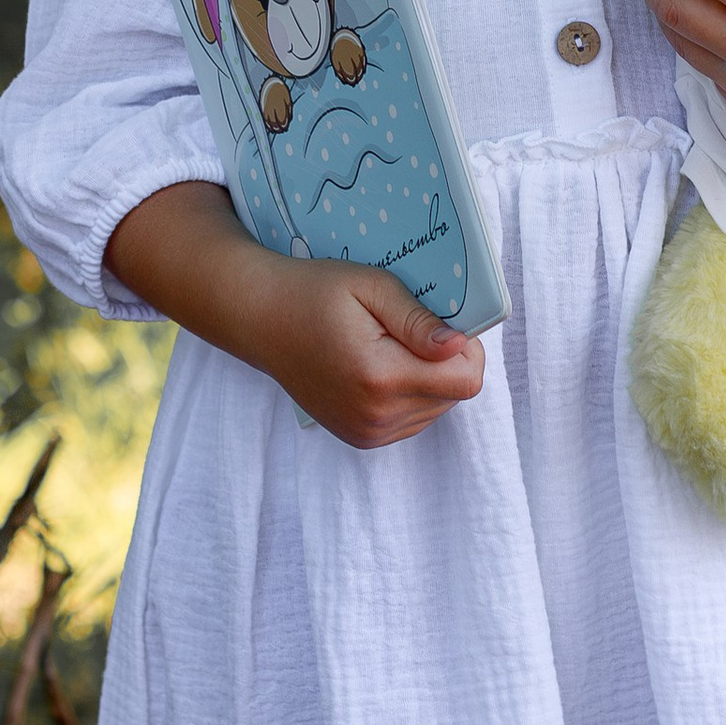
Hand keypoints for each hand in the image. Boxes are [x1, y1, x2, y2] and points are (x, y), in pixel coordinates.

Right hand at [105, 180, 484, 450]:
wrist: (259, 318)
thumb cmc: (313, 292)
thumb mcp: (369, 286)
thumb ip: (417, 319)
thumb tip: (458, 345)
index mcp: (380, 378)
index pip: (466, 379)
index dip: (465, 346)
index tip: (439, 320)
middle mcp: (376, 417)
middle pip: (454, 394)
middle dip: (444, 360)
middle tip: (406, 327)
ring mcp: (367, 433)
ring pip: (436, 408)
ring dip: (427, 377)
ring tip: (387, 346)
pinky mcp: (362, 438)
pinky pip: (412, 419)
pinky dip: (408, 392)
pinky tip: (378, 366)